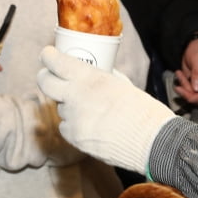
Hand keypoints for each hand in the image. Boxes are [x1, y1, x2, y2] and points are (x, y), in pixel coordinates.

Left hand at [36, 46, 174, 172]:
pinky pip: (66, 126)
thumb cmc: (142, 110)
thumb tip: (89, 73)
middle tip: (50, 76)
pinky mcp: (74, 137)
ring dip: (69, 105)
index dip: (48, 57)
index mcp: (90, 78)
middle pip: (44, 82)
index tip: (47, 55)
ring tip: (91, 110)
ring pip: (60, 106)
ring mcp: (73, 118)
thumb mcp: (120, 84)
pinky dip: (74, 125)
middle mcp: (76, 96)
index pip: (55, 62)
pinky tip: (91, 125)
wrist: (153, 141)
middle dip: (45, 77)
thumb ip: (99, 78)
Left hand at [173, 38, 197, 108]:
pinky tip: (180, 75)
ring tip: (179, 75)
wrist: (195, 46)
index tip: (189, 97)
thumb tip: (197, 89)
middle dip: (192, 97)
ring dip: (186, 92)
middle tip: (179, 87)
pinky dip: (184, 88)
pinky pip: (192, 94)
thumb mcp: (197, 58)